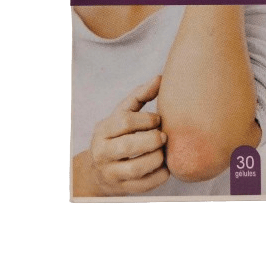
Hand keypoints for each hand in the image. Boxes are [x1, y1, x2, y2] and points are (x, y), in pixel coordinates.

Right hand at [75, 76, 169, 196]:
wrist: (100, 170)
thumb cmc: (118, 134)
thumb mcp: (123, 113)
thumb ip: (140, 96)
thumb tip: (160, 78)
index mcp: (103, 130)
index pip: (125, 121)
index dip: (146, 119)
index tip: (158, 119)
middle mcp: (102, 152)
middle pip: (130, 145)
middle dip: (152, 139)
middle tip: (164, 136)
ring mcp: (111, 172)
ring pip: (137, 168)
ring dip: (157, 158)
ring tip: (163, 151)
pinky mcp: (123, 188)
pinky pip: (145, 184)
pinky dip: (159, 175)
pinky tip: (165, 166)